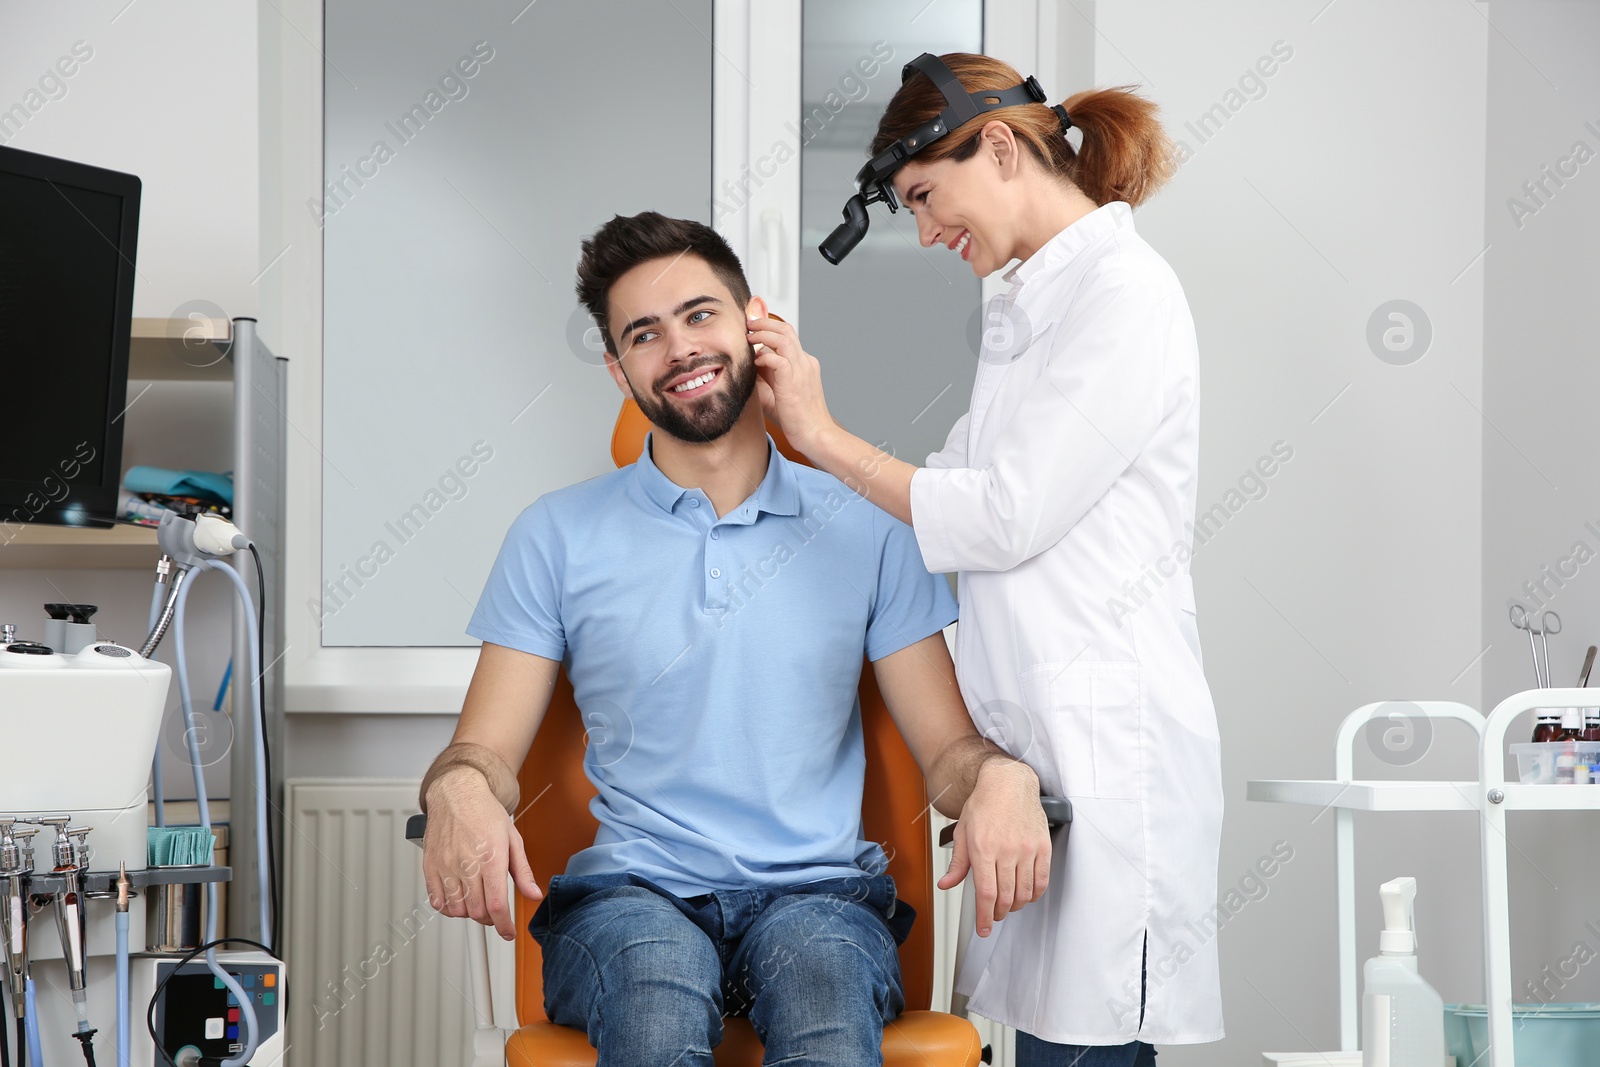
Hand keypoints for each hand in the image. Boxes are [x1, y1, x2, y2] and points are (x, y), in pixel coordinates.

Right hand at [421, 768, 541, 940]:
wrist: (457, 794)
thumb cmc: (485, 813)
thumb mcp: (513, 839)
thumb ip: (523, 871)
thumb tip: (534, 894)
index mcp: (491, 856)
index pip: (496, 904)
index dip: (504, 925)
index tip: (508, 932)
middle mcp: (466, 863)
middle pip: (477, 911)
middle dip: (490, 919)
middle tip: (495, 912)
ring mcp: (446, 865)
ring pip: (457, 910)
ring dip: (470, 914)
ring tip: (477, 902)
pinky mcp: (430, 866)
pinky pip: (437, 901)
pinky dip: (448, 908)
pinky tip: (458, 899)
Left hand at [746, 315, 835, 453]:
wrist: (814, 435)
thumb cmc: (796, 419)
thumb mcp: (777, 393)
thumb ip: (764, 378)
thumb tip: (746, 367)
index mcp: (804, 364)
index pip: (787, 336)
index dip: (768, 329)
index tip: (752, 330)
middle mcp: (805, 363)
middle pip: (786, 330)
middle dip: (764, 323)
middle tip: (748, 325)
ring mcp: (802, 370)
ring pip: (783, 338)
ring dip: (763, 334)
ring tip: (749, 337)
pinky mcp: (794, 381)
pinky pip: (779, 359)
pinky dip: (765, 357)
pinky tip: (756, 364)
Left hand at [937, 760, 1050, 936]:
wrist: (1008, 782)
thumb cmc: (984, 804)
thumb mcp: (963, 832)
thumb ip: (958, 863)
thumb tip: (946, 884)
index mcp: (983, 848)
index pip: (986, 894)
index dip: (984, 917)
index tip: (983, 929)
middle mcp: (1007, 850)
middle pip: (1005, 897)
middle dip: (998, 913)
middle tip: (993, 916)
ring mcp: (1027, 849)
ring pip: (1024, 892)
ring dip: (1015, 905)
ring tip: (1008, 904)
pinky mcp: (1043, 846)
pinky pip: (1041, 880)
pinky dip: (1034, 894)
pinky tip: (1026, 894)